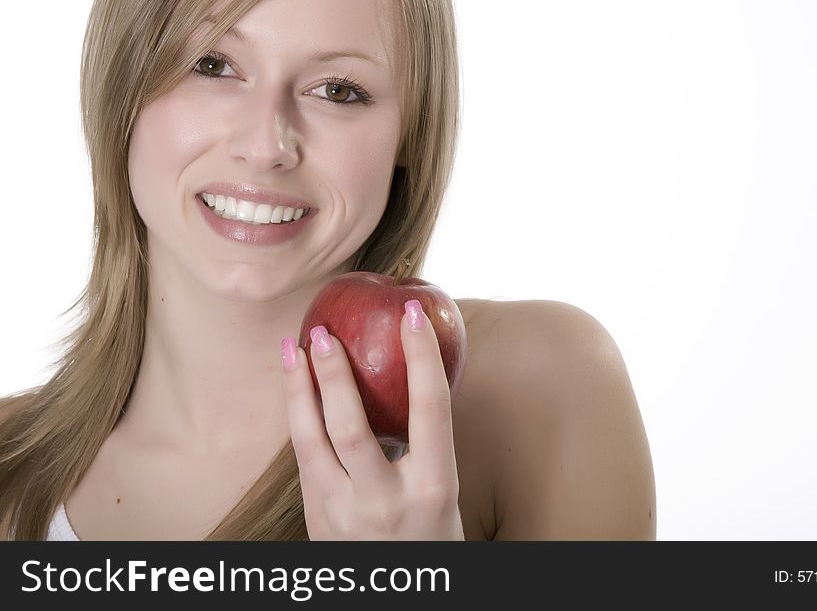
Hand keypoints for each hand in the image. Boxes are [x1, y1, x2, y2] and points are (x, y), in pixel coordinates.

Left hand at [280, 300, 464, 539]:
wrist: (399, 598)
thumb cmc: (431, 535)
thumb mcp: (443, 490)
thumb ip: (427, 440)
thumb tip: (417, 370)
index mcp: (433, 487)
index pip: (430, 410)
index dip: (422, 357)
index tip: (412, 314)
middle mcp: (387, 501)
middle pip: (352, 426)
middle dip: (334, 374)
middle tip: (325, 332)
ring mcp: (344, 514)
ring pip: (310, 442)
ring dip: (297, 391)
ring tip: (291, 348)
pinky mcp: (316, 520)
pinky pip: (302, 459)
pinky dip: (297, 418)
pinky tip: (294, 390)